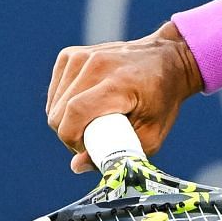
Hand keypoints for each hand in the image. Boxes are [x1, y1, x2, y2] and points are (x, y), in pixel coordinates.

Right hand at [45, 22, 203, 172]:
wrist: (168, 59)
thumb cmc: (162, 99)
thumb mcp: (152, 133)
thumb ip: (119, 154)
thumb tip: (77, 166)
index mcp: (119, 83)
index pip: (75, 112)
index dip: (72, 139)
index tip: (87, 149)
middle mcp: (98, 64)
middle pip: (60, 112)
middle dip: (70, 134)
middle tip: (93, 139)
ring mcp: (83, 56)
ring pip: (53, 103)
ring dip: (65, 120)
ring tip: (92, 122)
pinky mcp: (71, 54)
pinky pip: (54, 90)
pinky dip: (62, 104)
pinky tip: (85, 105)